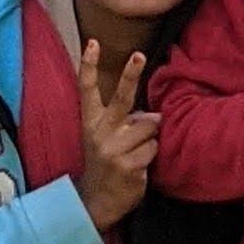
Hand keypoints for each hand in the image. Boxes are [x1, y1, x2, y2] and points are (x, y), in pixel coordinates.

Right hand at [76, 42, 160, 227]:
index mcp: (91, 122)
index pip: (87, 89)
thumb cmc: (107, 162)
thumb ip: (126, 121)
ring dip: (150, 137)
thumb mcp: (106, 138)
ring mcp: (113, 150)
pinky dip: (153, 155)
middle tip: (139, 55)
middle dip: (131, 75)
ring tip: (137, 151)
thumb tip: (156, 114)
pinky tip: (140, 166)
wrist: (97, 201)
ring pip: (149, 127)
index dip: (88, 65)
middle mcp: (100, 133)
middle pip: (121, 99)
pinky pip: (154, 148)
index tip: (92, 42)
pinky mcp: (129, 166)